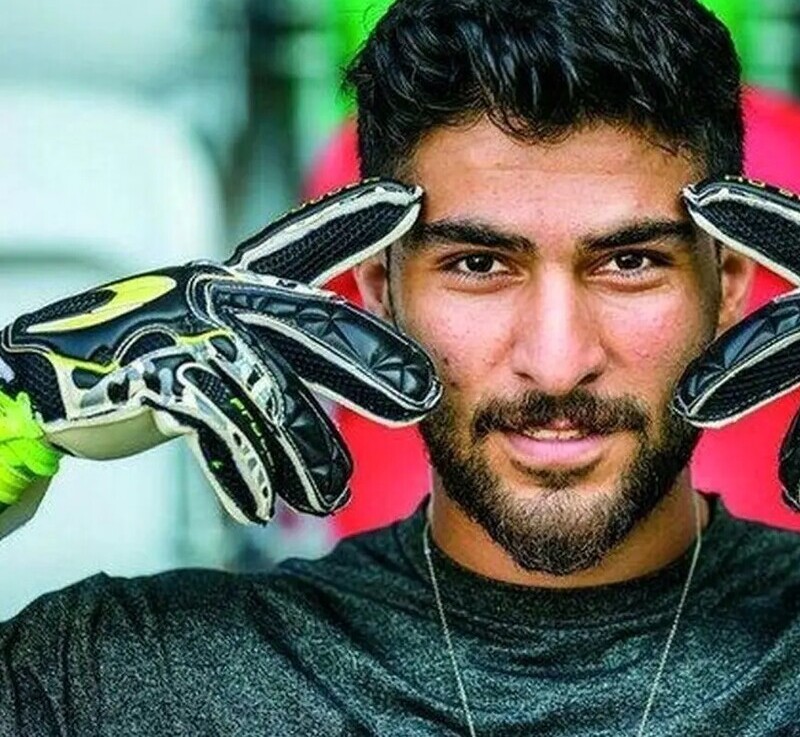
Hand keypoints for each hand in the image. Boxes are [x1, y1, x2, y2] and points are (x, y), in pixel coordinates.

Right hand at [0, 180, 439, 523]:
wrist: (53, 375)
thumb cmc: (151, 350)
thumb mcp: (219, 324)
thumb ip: (281, 327)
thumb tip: (351, 335)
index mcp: (237, 281)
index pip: (305, 244)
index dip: (356, 220)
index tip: (409, 199)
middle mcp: (219, 297)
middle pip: (312, 331)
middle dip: (371, 368)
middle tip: (420, 401)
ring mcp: (188, 335)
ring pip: (272, 396)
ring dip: (306, 454)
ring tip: (331, 493)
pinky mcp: (157, 376)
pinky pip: (219, 429)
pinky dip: (245, 472)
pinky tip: (265, 507)